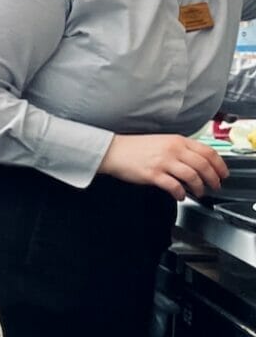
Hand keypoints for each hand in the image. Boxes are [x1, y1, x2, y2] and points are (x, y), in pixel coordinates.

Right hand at [98, 133, 227, 199]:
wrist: (113, 151)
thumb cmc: (135, 148)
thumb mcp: (162, 142)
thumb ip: (181, 149)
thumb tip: (198, 162)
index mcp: (177, 140)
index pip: (208, 151)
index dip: (220, 165)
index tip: (223, 173)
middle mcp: (173, 150)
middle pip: (203, 165)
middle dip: (213, 178)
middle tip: (215, 186)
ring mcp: (163, 162)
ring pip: (192, 176)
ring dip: (199, 187)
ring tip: (199, 192)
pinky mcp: (153, 174)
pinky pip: (174, 186)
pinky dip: (181, 193)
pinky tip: (181, 196)